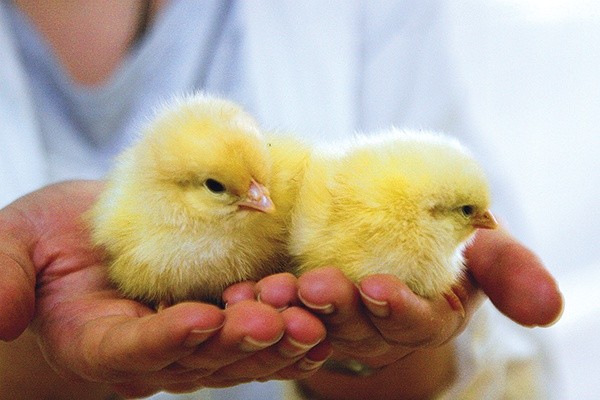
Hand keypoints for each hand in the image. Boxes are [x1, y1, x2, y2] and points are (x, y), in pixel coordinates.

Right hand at [0, 181, 329, 397]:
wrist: (96, 239)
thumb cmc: (50, 241)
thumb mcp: (13, 245)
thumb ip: (3, 277)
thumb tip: (1, 317)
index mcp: (97, 341)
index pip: (130, 352)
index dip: (164, 340)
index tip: (197, 319)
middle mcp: (152, 352)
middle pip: (198, 359)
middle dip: (237, 342)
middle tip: (275, 320)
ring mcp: (193, 338)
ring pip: (237, 352)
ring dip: (275, 338)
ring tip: (309, 317)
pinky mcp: (224, 314)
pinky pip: (259, 330)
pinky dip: (288, 323)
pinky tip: (321, 313)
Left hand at [226, 228, 562, 398]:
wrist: (396, 228)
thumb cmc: (447, 236)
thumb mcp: (483, 245)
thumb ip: (508, 269)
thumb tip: (547, 308)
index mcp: (428, 316)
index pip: (417, 324)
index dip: (398, 310)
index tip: (376, 288)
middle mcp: (382, 330)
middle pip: (356, 329)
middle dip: (333, 309)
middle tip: (307, 287)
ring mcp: (339, 323)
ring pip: (311, 326)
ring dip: (287, 311)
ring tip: (264, 291)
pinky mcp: (305, 309)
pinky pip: (279, 314)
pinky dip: (258, 304)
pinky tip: (236, 293)